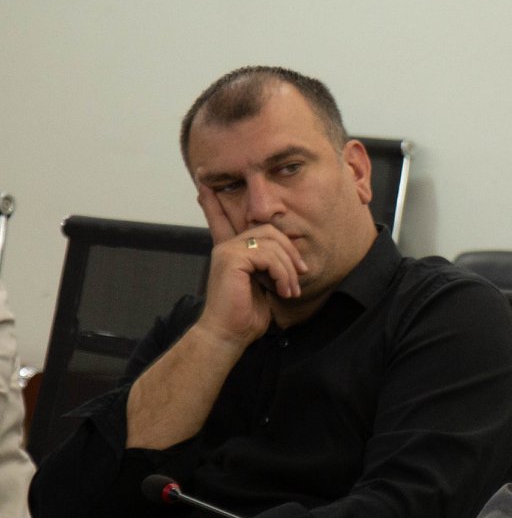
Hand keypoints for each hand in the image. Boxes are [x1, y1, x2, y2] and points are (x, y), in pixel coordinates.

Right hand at [193, 186, 308, 344]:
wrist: (230, 334)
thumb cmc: (247, 314)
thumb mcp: (263, 285)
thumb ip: (268, 265)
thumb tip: (285, 255)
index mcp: (231, 251)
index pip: (221, 219)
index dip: (214, 202)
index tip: (205, 183)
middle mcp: (226, 246)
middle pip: (269, 230)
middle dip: (291, 252)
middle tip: (300, 275)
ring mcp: (226, 250)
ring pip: (273, 243)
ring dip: (289, 269)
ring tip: (290, 290)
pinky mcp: (231, 259)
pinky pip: (269, 255)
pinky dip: (282, 273)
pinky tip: (283, 290)